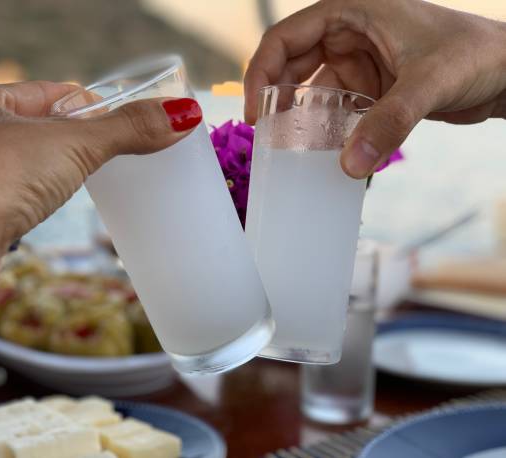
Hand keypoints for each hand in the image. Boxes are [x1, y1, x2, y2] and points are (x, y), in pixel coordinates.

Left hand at [0, 81, 200, 365]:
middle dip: (72, 145)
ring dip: (49, 182)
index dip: (87, 102)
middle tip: (113, 155)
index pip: (45, 95)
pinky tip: (47, 218)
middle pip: (32, 136)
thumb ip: (126, 130)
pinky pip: (10, 213)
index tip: (121, 115)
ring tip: (84, 186)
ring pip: (18, 177)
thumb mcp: (70, 143)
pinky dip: (32, 215)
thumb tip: (182, 114)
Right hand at [244, 0, 505, 177]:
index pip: (285, 38)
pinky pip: (334, 111)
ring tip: (289, 150)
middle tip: (266, 137)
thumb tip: (349, 166)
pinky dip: (325, 131)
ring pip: (311, 92)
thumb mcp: (429, 82)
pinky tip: (322, 152)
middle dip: (276, 99)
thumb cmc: (476, 54)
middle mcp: (348, 34)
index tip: (256, 113)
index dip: (262, 73)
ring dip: (300, 119)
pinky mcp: (369, 89)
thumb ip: (389, 123)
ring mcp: (358, 63)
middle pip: (290, 66)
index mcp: (351, 11)